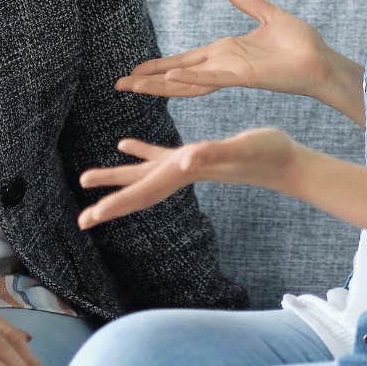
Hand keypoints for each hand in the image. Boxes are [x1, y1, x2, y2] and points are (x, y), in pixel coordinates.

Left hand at [76, 129, 306, 228]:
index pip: (143, 193)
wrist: (285, 161)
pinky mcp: (194, 155)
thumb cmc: (267, 154)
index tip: (90, 218)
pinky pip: (159, 155)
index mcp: (184, 173)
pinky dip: (140, 151)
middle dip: (109, 203)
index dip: (116, 204)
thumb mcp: (240, 149)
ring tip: (87, 178)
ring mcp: (186, 165)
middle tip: (81, 220)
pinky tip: (125, 145)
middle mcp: (180, 173)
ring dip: (115, 177)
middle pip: (137, 192)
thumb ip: (214, 153)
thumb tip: (186, 159)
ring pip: (143, 174)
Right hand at [116, 0, 335, 100]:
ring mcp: (231, 73)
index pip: (185, 62)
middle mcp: (223, 66)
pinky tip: (171, 76)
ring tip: (134, 86)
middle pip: (178, 75)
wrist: (322, 61)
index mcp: (225, 55)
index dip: (159, 67)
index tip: (135, 72)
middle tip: (120, 85)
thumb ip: (250, 3)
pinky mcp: (245, 76)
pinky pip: (213, 77)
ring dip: (161, 83)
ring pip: (188, 80)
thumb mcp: (270, 16)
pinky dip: (192, 77)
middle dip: (149, 81)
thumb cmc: (301, 45)